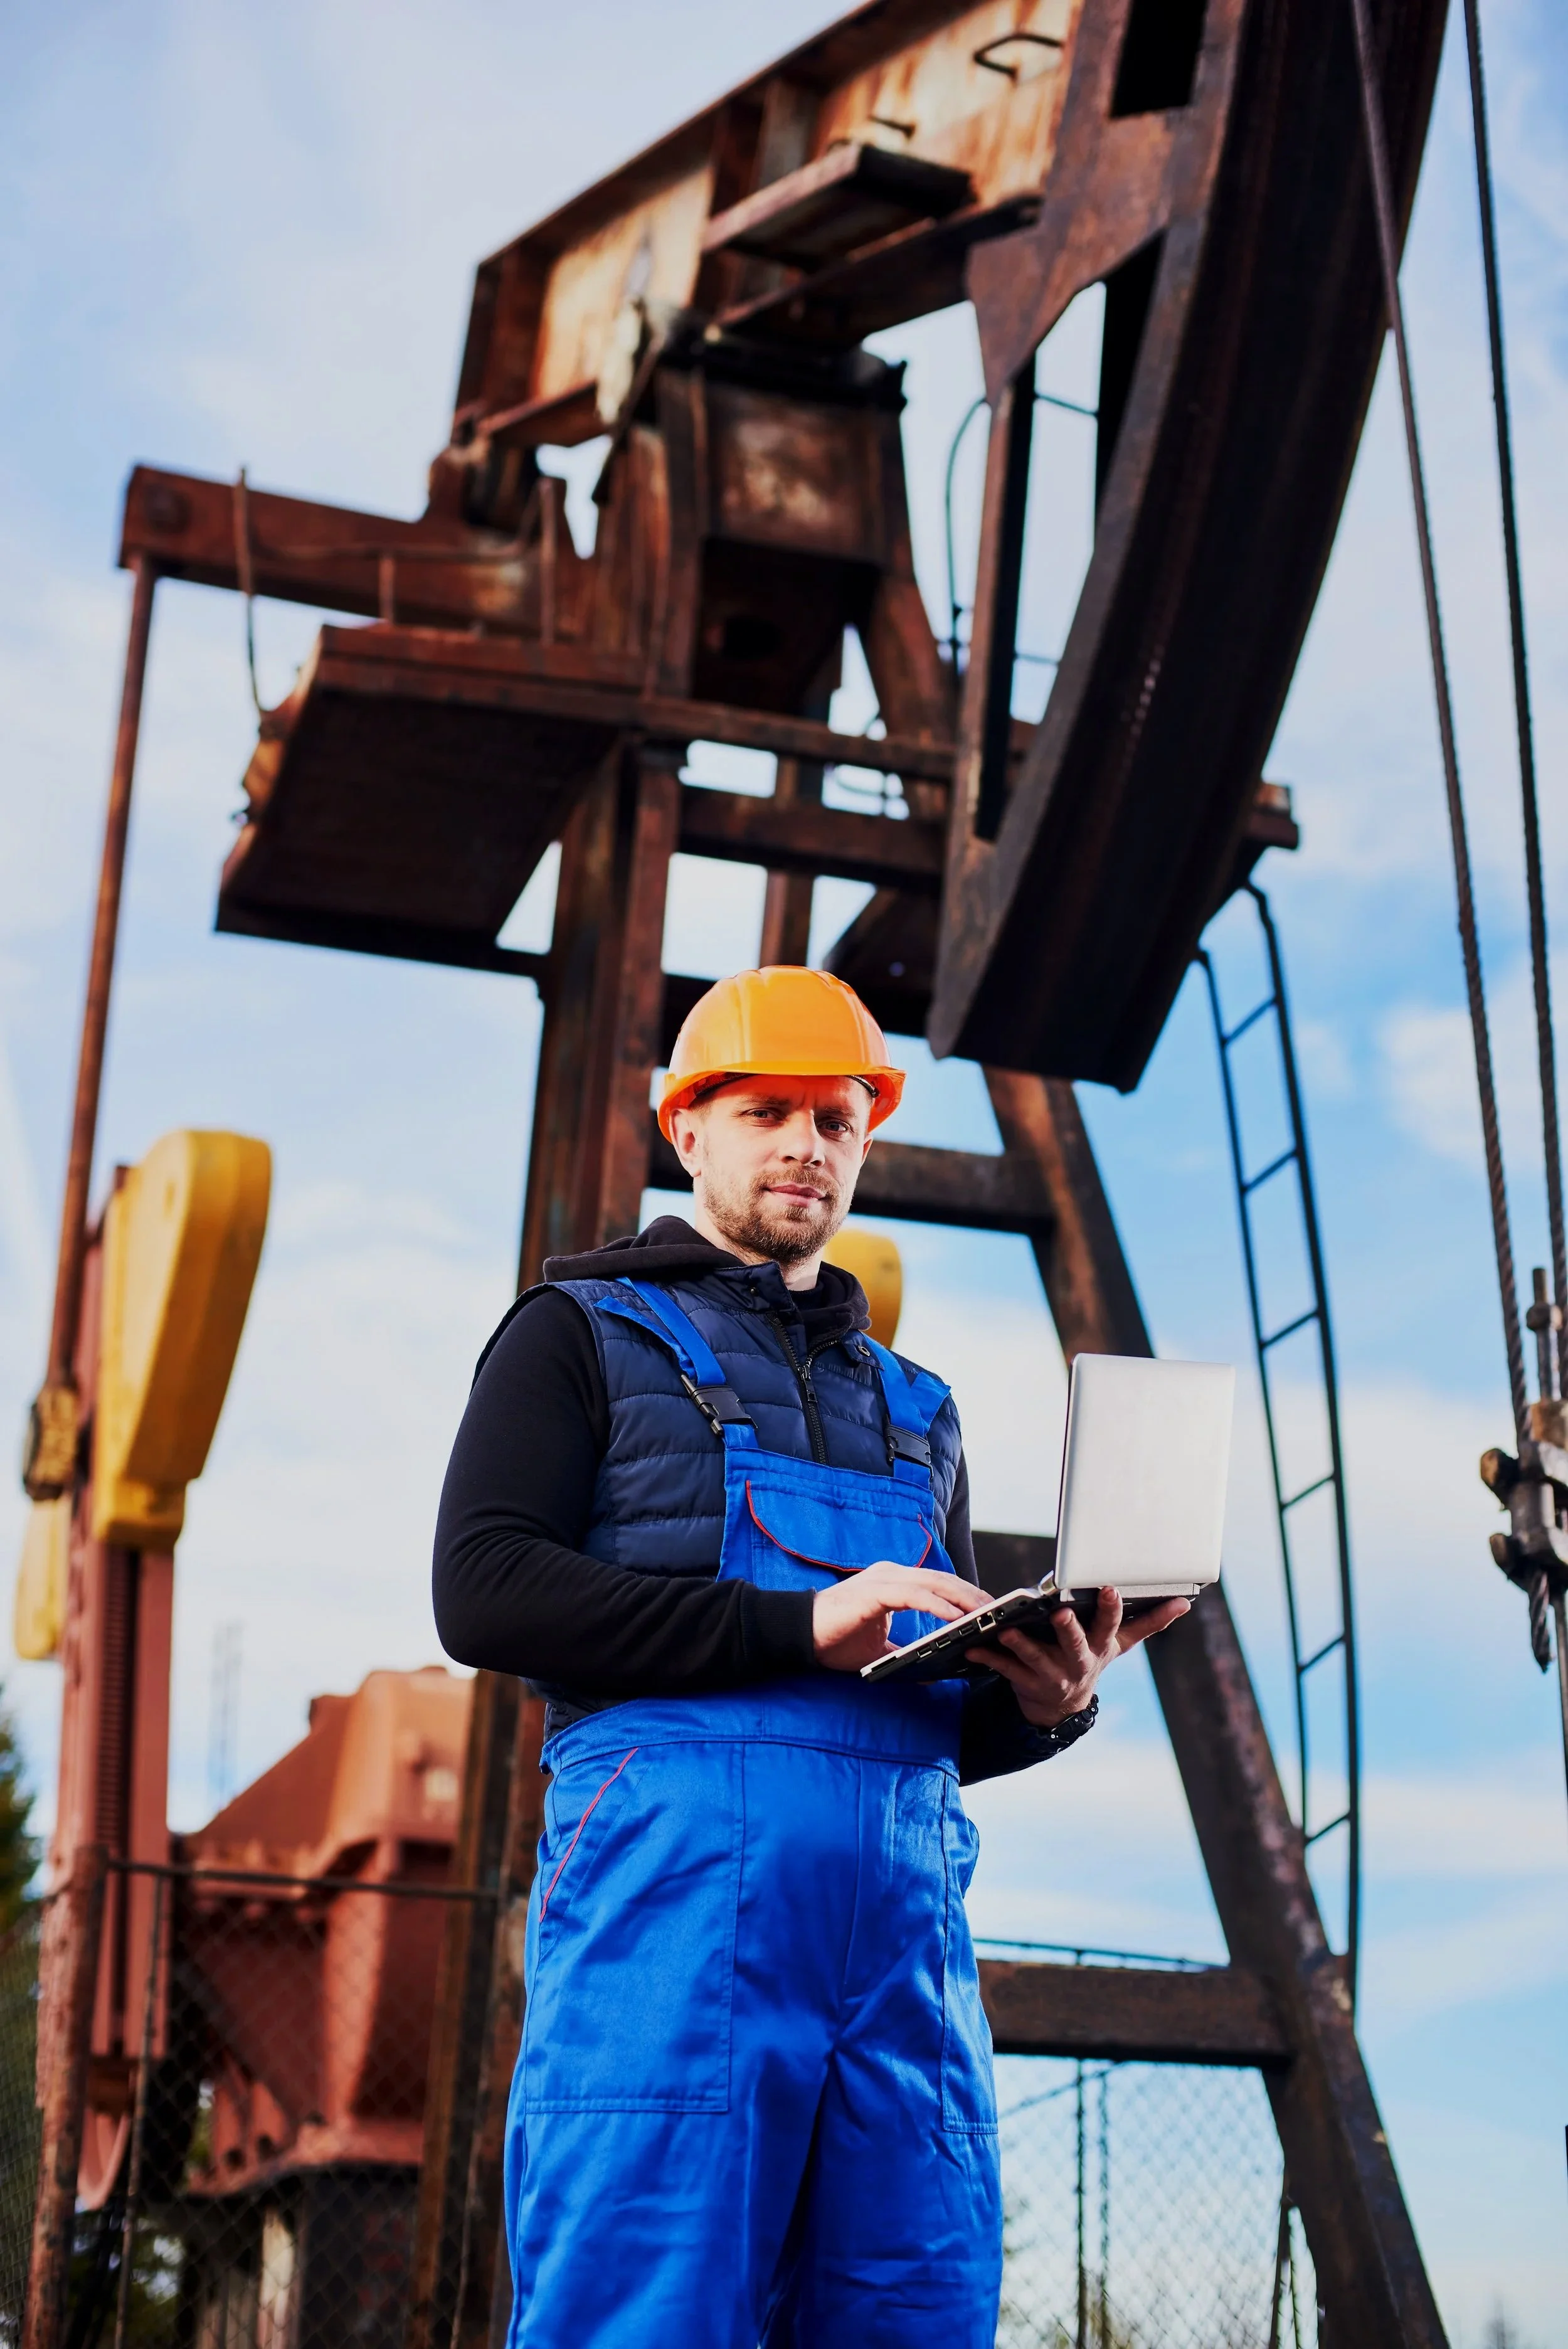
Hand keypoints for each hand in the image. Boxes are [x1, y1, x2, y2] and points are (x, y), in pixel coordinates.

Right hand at [813, 1564, 995, 1672]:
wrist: (799, 1635)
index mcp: (894, 1583)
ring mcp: (884, 1579)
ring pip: (935, 1584)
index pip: (939, 1585)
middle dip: (974, 1597)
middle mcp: (893, 1574)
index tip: (990, 1612)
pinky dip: (938, 1606)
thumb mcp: (879, 1651)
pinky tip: (956, 1619)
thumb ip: (904, 1654)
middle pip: (944, 1581)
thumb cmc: (835, 1640)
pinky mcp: (875, 1591)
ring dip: (964, 1600)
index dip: (966, 1596)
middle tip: (1000, 1614)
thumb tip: (931, 1674)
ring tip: (987, 1615)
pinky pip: (915, 1596)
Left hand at [972, 1588, 1190, 1729]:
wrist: (1062, 1705)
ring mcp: (1051, 1675)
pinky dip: (988, 1659)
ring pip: (1035, 1660)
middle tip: (1061, 1612)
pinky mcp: (1024, 1683)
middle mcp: (1078, 1662)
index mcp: (1100, 1647)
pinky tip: (973, 1648)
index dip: (1112, 1609)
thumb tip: (1185, 1603)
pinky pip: (1004, 1671)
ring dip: (1022, 1646)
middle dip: (1069, 1630)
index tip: (1110, 1588)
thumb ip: (1149, 1622)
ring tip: (1007, 1631)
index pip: (1111, 1626)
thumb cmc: (1091, 1656)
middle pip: (1075, 1645)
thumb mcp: (1119, 1643)